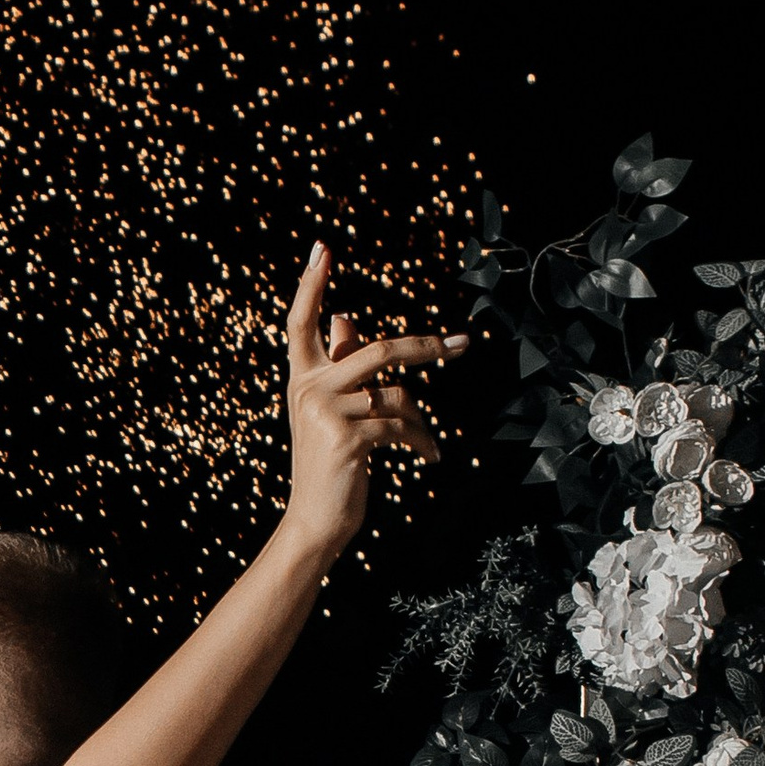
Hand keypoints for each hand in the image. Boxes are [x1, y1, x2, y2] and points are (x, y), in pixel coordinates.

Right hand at [282, 241, 463, 563]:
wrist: (317, 518)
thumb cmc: (330, 461)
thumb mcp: (332, 410)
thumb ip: (340, 363)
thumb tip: (346, 317)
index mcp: (303, 376)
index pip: (302, 321)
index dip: (311, 285)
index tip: (322, 248)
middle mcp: (308, 388)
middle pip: (376, 349)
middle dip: (424, 347)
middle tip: (463, 344)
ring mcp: (326, 411)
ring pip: (397, 394)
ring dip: (420, 421)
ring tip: (426, 442)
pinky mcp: (348, 436)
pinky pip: (401, 424)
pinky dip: (421, 441)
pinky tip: (428, 457)